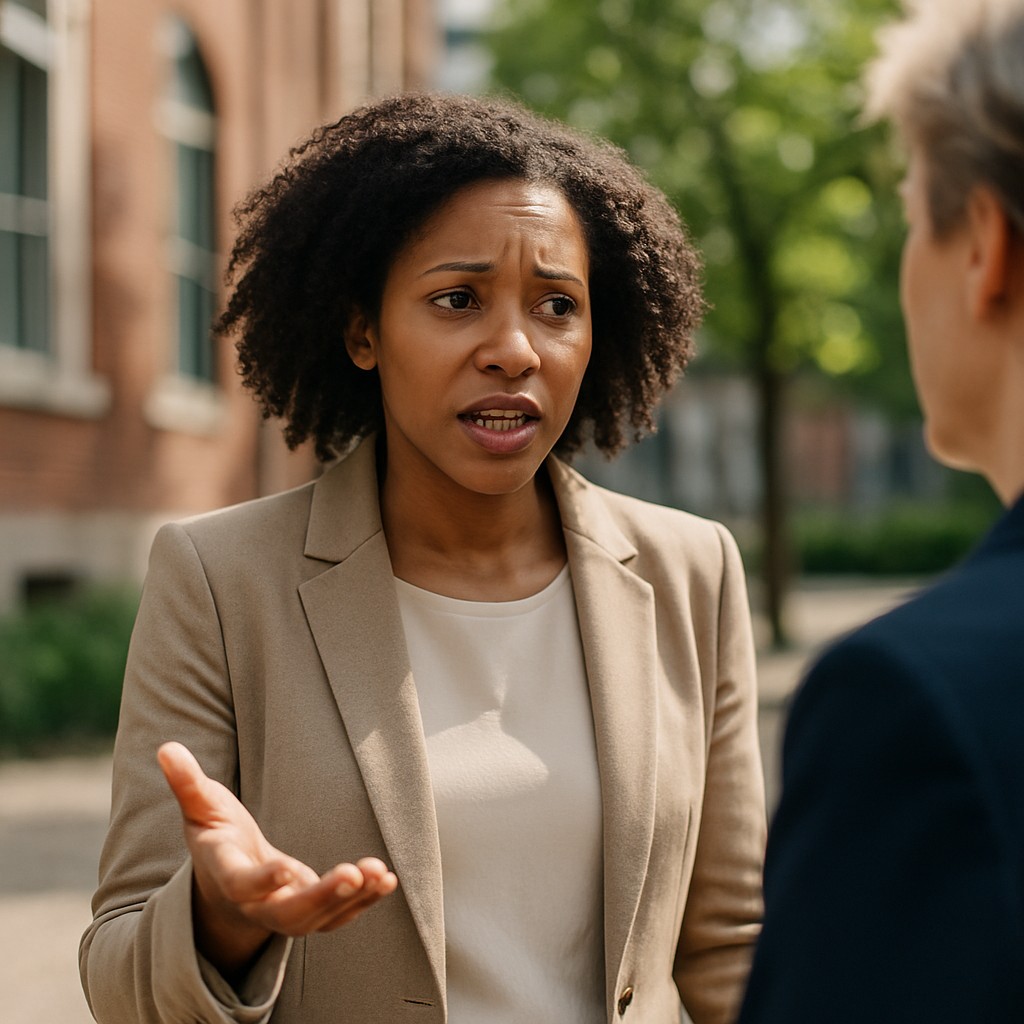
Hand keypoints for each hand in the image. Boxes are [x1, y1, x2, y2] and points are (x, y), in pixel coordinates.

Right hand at [157, 741, 397, 978]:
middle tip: (351, 874)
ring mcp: (286, 914)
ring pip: (320, 919)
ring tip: (380, 873)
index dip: (263, 881)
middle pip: (289, 914)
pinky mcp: (312, 913)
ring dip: (353, 899)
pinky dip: (365, 901)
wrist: (227, 887)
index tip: (287, 870)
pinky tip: (387, 879)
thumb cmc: (216, 837)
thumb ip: (187, 783)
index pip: (243, 885)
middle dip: (321, 897)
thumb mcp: (200, 809)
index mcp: (228, 876)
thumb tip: (165, 748)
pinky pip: (340, 915)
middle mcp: (258, 904)